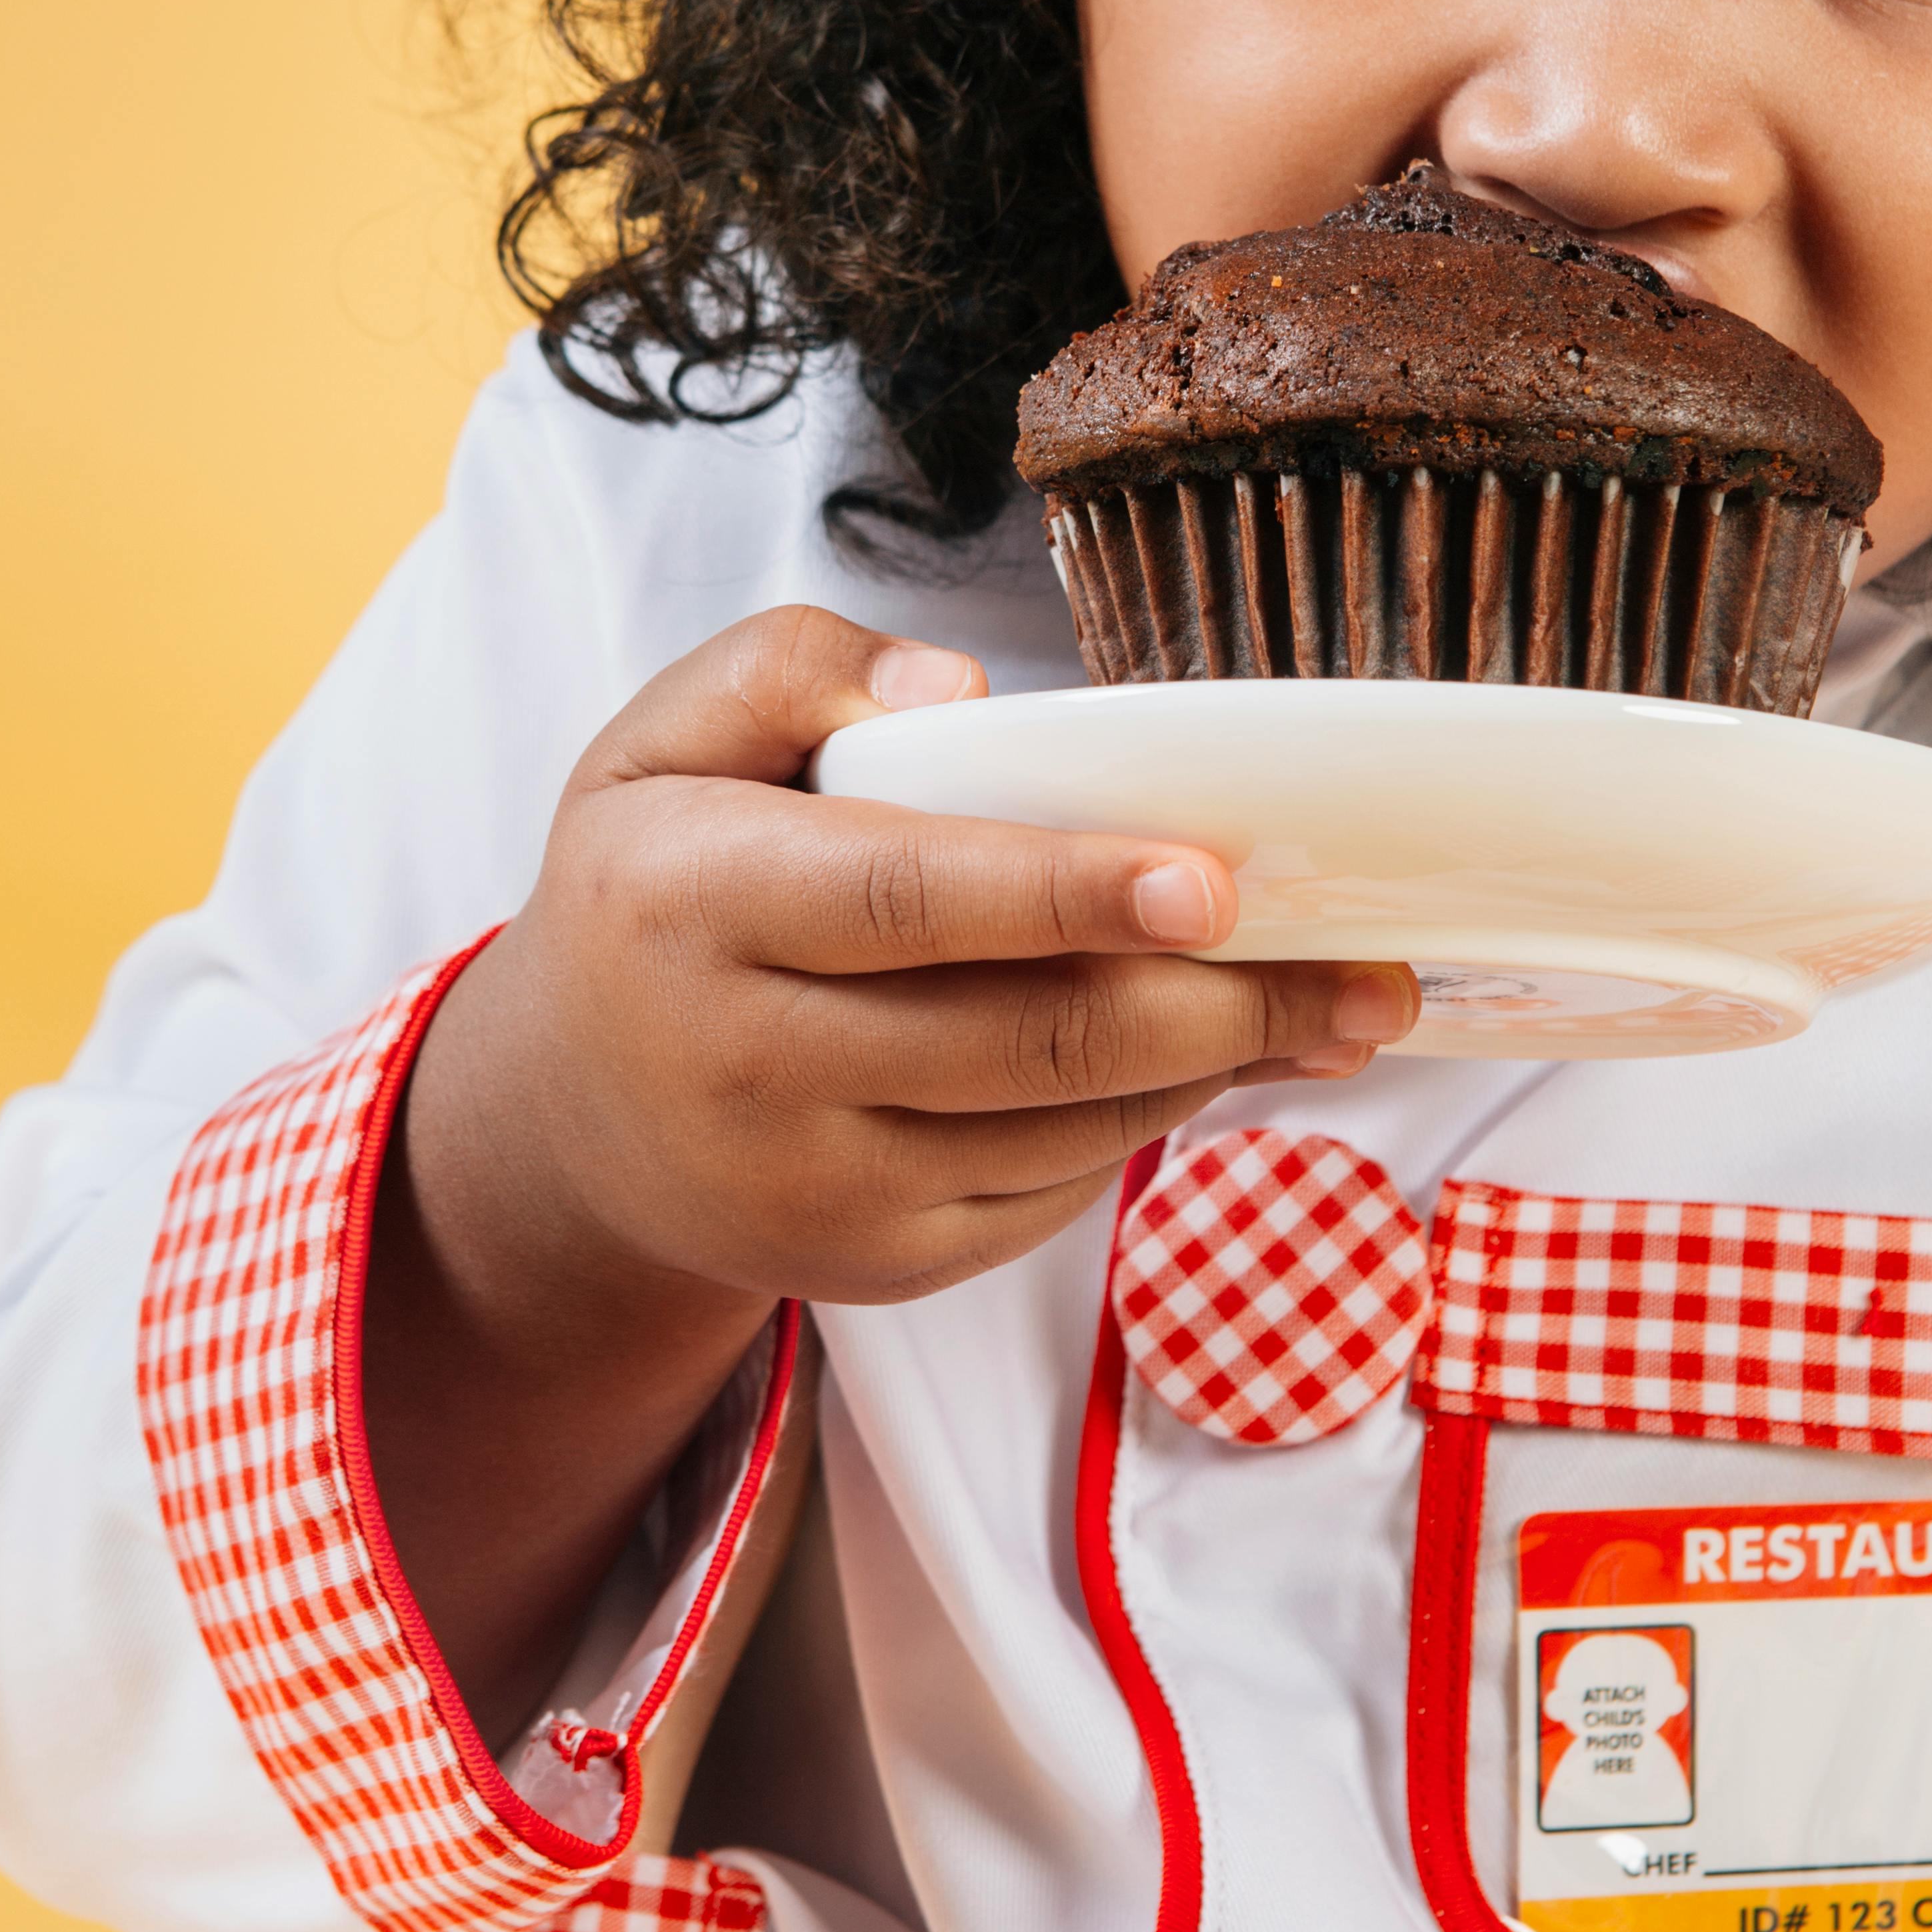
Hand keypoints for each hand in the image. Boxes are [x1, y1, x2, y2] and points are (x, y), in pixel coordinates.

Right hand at [370, 608, 1415, 1732]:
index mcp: (695, 902)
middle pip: (1026, 1040)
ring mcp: (813, 1186)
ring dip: (1215, 1070)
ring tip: (1336, 1010)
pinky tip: (1214, 1063)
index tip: (1215, 882)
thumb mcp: (661, 740)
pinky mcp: (874, 1264)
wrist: (563, 1120)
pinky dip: (1146, 1125)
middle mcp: (746, 1063)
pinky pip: (1048, 1192)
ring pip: (1062, 1127)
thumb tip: (960, 698)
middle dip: (1222, 1007)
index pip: (908, 901)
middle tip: (1369, 973)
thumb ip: (794, 667)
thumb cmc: (651, 890)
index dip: (1069, 895)